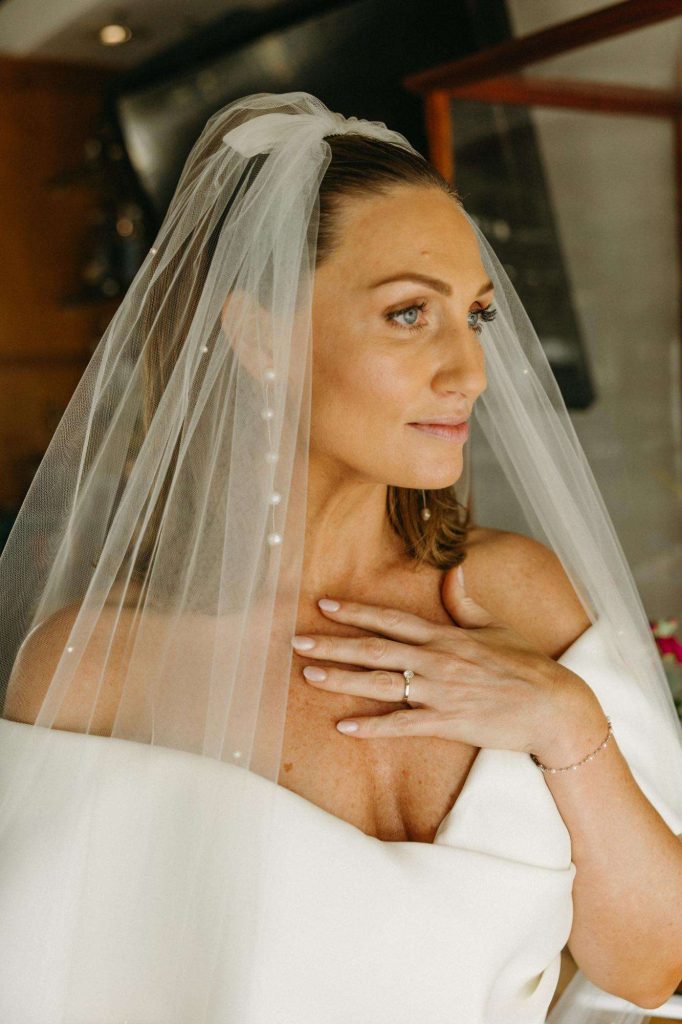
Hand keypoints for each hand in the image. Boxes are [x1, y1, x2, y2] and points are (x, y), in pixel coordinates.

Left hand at [292, 565, 598, 758]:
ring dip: (342, 680)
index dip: (355, 611)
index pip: (391, 619)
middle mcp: (436, 660)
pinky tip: (344, 727)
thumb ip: (466, 601)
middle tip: (296, 641)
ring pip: (381, 683)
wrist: (555, 706)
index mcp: (445, 636)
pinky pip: (402, 726)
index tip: (324, 605)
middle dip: (332, 645)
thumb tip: (453, 569)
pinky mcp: (448, 723)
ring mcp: (440, 692)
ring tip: (308, 675)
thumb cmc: (526, 665)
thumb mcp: (495, 626)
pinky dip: (372, 727)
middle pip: (374, 649)